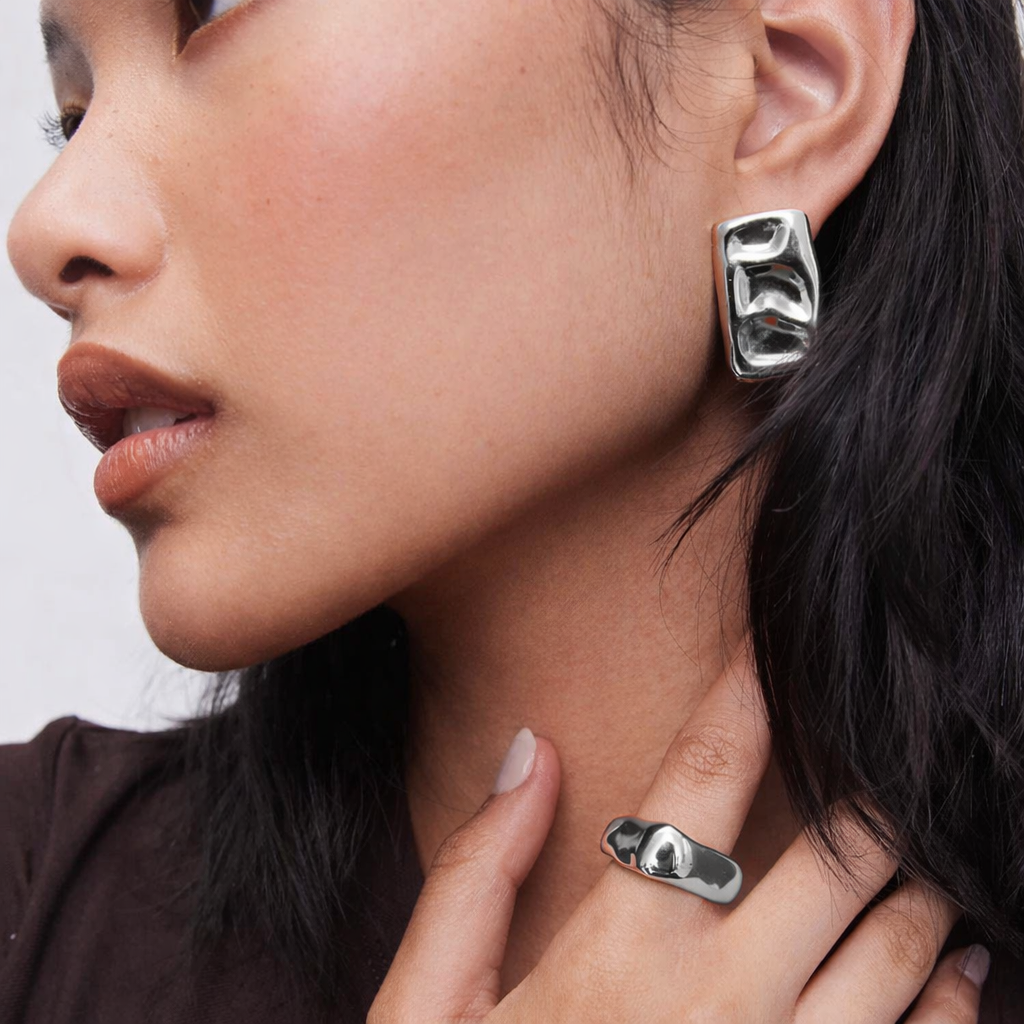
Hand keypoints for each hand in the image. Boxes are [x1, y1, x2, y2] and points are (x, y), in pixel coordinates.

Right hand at [370, 649, 988, 1022]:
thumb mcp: (429, 1002)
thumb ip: (475, 869)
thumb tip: (528, 749)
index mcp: (621, 947)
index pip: (704, 773)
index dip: (747, 689)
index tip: (774, 642)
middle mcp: (722, 1003)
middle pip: (837, 854)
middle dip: (868, 790)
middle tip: (880, 752)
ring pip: (902, 952)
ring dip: (924, 887)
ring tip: (931, 851)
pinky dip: (956, 1002)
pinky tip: (959, 972)